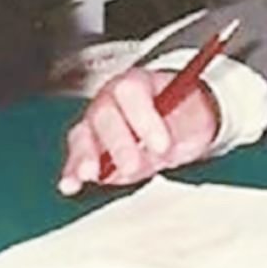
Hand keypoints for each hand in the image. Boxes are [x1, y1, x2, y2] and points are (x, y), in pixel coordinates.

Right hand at [57, 68, 219, 194]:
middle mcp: (111, 98)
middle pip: (104, 114)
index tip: (161, 144)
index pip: (132, 91)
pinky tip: (71, 185)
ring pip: (83, 134)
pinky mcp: (87, 148)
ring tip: (89, 174)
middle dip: (118, 143)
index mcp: (139, 83)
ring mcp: (95, 122)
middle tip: (132, 166)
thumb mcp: (196, 117)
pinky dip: (72, 172)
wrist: (179, 124)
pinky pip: (75, 157)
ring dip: (85, 155)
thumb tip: (161, 149)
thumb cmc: (184, 116)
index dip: (144, 118)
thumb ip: (180, 130)